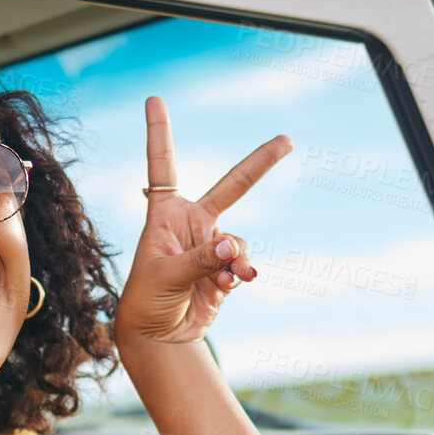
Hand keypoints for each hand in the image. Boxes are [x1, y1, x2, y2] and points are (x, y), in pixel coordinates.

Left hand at [114, 95, 291, 345]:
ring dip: (238, 259)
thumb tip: (232, 245)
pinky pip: (243, 263)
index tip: (154, 99)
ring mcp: (212, 246)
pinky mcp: (227, 270)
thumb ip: (201, 258)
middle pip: (232, 185)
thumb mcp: (166, 276)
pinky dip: (241, 273)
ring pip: (239, 241)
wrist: (159, 335)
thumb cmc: (147, 299)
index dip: (159, 132)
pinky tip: (232, 284)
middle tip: (287, 141)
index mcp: (165, 213)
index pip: (162, 166)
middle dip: (261, 164)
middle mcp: (192, 223)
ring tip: (228, 279)